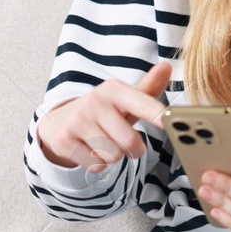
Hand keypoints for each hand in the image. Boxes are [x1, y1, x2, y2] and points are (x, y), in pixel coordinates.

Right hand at [35, 61, 170, 171]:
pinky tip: (89, 150)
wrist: (59, 122)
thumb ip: (148, 88)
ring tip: (104, 144)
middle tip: (127, 144)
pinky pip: (96, 165)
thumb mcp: (124, 100)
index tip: (170, 120)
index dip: (158, 114)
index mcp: (113, 89)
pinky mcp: (64, 141)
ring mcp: (77, 121)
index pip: (142, 103)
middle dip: (134, 150)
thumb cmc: (103, 113)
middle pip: (130, 141)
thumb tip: (166, 66)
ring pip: (113, 156)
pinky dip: (97, 164)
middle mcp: (94, 102)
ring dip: (113, 156)